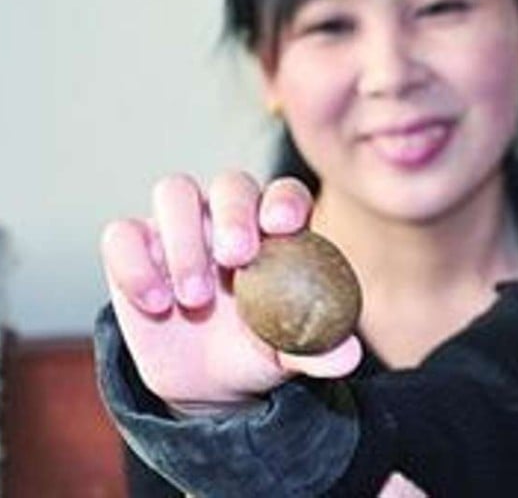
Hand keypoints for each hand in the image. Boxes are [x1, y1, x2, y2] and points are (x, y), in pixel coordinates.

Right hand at [100, 171, 361, 411]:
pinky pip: (123, 233)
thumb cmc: (261, 347)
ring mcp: (180, 226)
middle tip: (236, 257)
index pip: (284, 194)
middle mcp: (229, 215)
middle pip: (231, 183)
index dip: (284, 201)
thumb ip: (317, 350)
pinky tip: (155, 303)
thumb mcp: (290, 352)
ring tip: (194, 298)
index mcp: (276, 228)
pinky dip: (134, 264)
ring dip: (184, 240)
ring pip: (175, 192)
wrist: (209, 380)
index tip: (282, 225)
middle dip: (234, 214)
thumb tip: (347, 357)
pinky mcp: (135, 247)